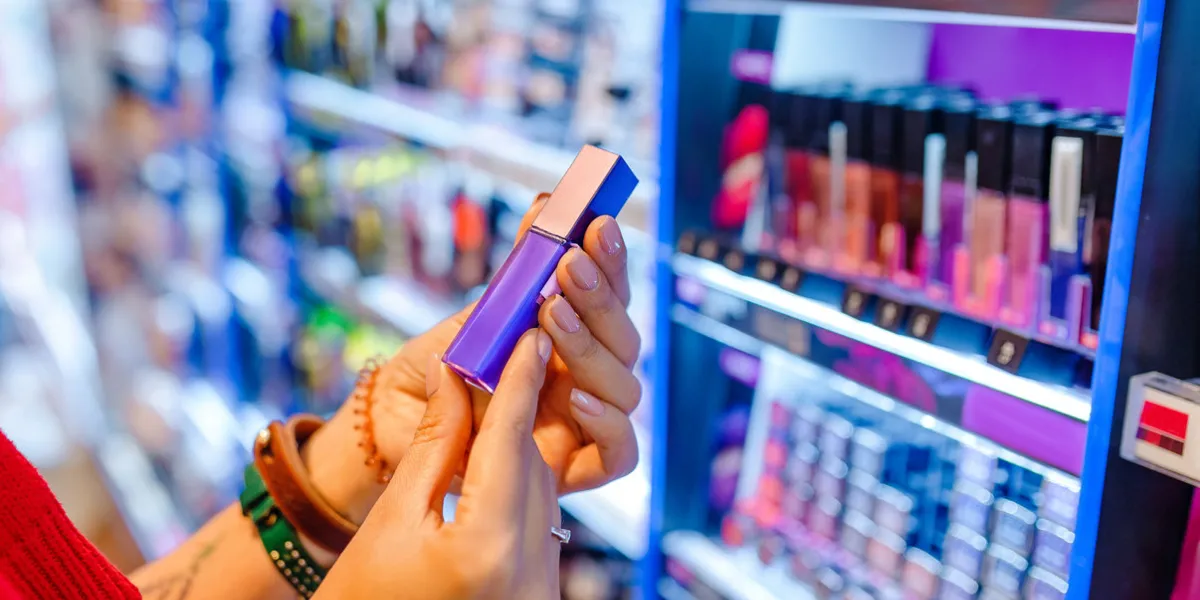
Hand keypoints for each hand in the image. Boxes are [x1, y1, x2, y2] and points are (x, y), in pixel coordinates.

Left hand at [304, 196, 641, 522]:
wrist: (389, 431)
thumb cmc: (432, 374)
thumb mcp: (467, 319)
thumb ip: (511, 279)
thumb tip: (543, 210)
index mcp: (569, 339)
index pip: (609, 297)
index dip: (611, 261)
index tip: (595, 222)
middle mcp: (584, 379)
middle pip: (625, 340)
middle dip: (600, 298)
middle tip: (568, 265)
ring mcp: (582, 424)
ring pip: (626, 388)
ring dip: (593, 347)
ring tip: (551, 316)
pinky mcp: (574, 469)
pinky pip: (618, 452)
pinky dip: (607, 424)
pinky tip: (575, 398)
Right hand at [316, 331, 560, 599]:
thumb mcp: (390, 521)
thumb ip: (434, 446)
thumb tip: (455, 377)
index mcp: (490, 549)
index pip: (512, 442)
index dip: (518, 380)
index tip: (527, 333)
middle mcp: (533, 573)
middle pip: (531, 465)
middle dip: (513, 411)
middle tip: (496, 356)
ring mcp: (543, 590)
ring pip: (540, 492)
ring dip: (516, 447)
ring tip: (488, 399)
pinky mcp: (541, 595)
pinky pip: (538, 523)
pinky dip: (517, 487)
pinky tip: (491, 460)